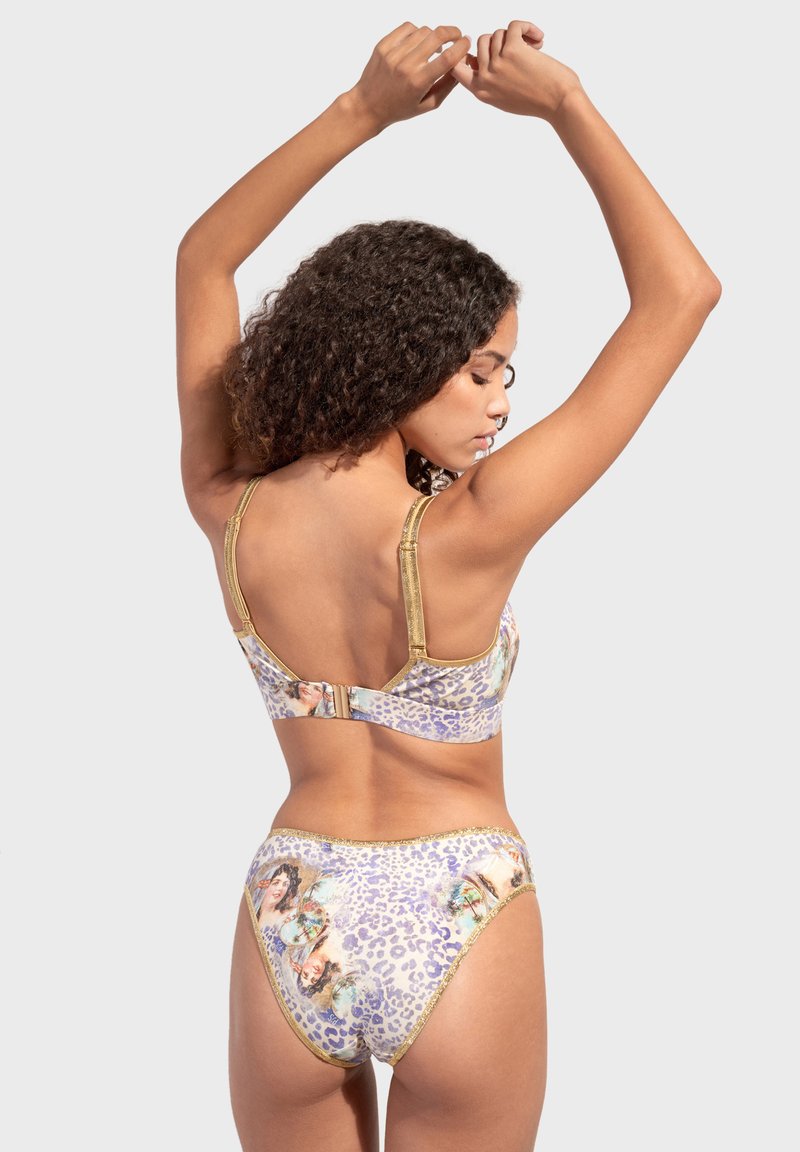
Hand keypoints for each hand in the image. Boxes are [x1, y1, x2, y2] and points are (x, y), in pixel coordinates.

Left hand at [344, 22, 471, 132]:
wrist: (368, 106)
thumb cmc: (400, 108)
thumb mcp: (427, 105)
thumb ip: (447, 85)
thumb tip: (461, 65)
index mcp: (418, 82)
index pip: (447, 58)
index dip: (461, 47)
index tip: (467, 43)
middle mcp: (405, 66)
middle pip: (437, 36)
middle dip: (452, 32)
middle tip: (457, 36)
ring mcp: (393, 54)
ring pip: (423, 30)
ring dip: (434, 35)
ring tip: (434, 45)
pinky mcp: (383, 45)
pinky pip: (407, 28)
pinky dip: (417, 31)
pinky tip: (418, 42)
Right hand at [450, 20, 581, 120]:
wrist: (560, 104)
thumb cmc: (537, 102)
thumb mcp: (504, 99)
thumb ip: (490, 82)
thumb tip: (480, 59)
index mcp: (481, 91)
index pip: (456, 68)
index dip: (464, 54)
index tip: (480, 50)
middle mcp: (486, 77)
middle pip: (482, 42)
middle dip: (500, 41)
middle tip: (518, 50)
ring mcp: (498, 63)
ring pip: (498, 33)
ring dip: (516, 36)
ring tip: (533, 47)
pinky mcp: (513, 49)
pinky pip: (514, 25)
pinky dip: (527, 27)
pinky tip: (538, 38)